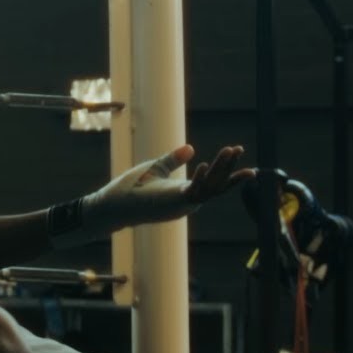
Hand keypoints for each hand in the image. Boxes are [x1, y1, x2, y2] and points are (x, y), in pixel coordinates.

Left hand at [84, 144, 253, 233]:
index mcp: (185, 192)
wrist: (113, 205)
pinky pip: (192, 193)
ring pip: (209, 187)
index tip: (237, 151)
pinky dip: (200, 180)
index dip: (226, 167)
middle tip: (239, 148)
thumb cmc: (132, 188)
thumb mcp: (156, 168)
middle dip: (229, 166)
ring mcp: (181, 204)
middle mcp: (187, 200)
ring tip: (231, 150)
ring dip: (221, 169)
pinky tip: (206, 164)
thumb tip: (191, 148)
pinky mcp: (171, 204)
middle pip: (216, 184)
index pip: (212, 181)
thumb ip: (173, 160)